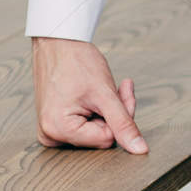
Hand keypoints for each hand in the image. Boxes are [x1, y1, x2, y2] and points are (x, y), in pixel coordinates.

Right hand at [31, 35, 148, 152]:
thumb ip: (123, 123)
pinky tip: (94, 93)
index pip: (107, 139)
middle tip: (118, 88)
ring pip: (95, 131)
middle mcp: (50, 135)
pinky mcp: (55, 122)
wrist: (58, 40)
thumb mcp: (105, 93)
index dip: (120, 117)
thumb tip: (140, 150)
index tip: (123, 91)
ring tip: (102, 88)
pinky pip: (84, 125)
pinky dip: (94, 110)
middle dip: (113, 113)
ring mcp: (51, 129)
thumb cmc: (76, 60)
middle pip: (100, 137)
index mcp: (58, 131)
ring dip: (106, 110)